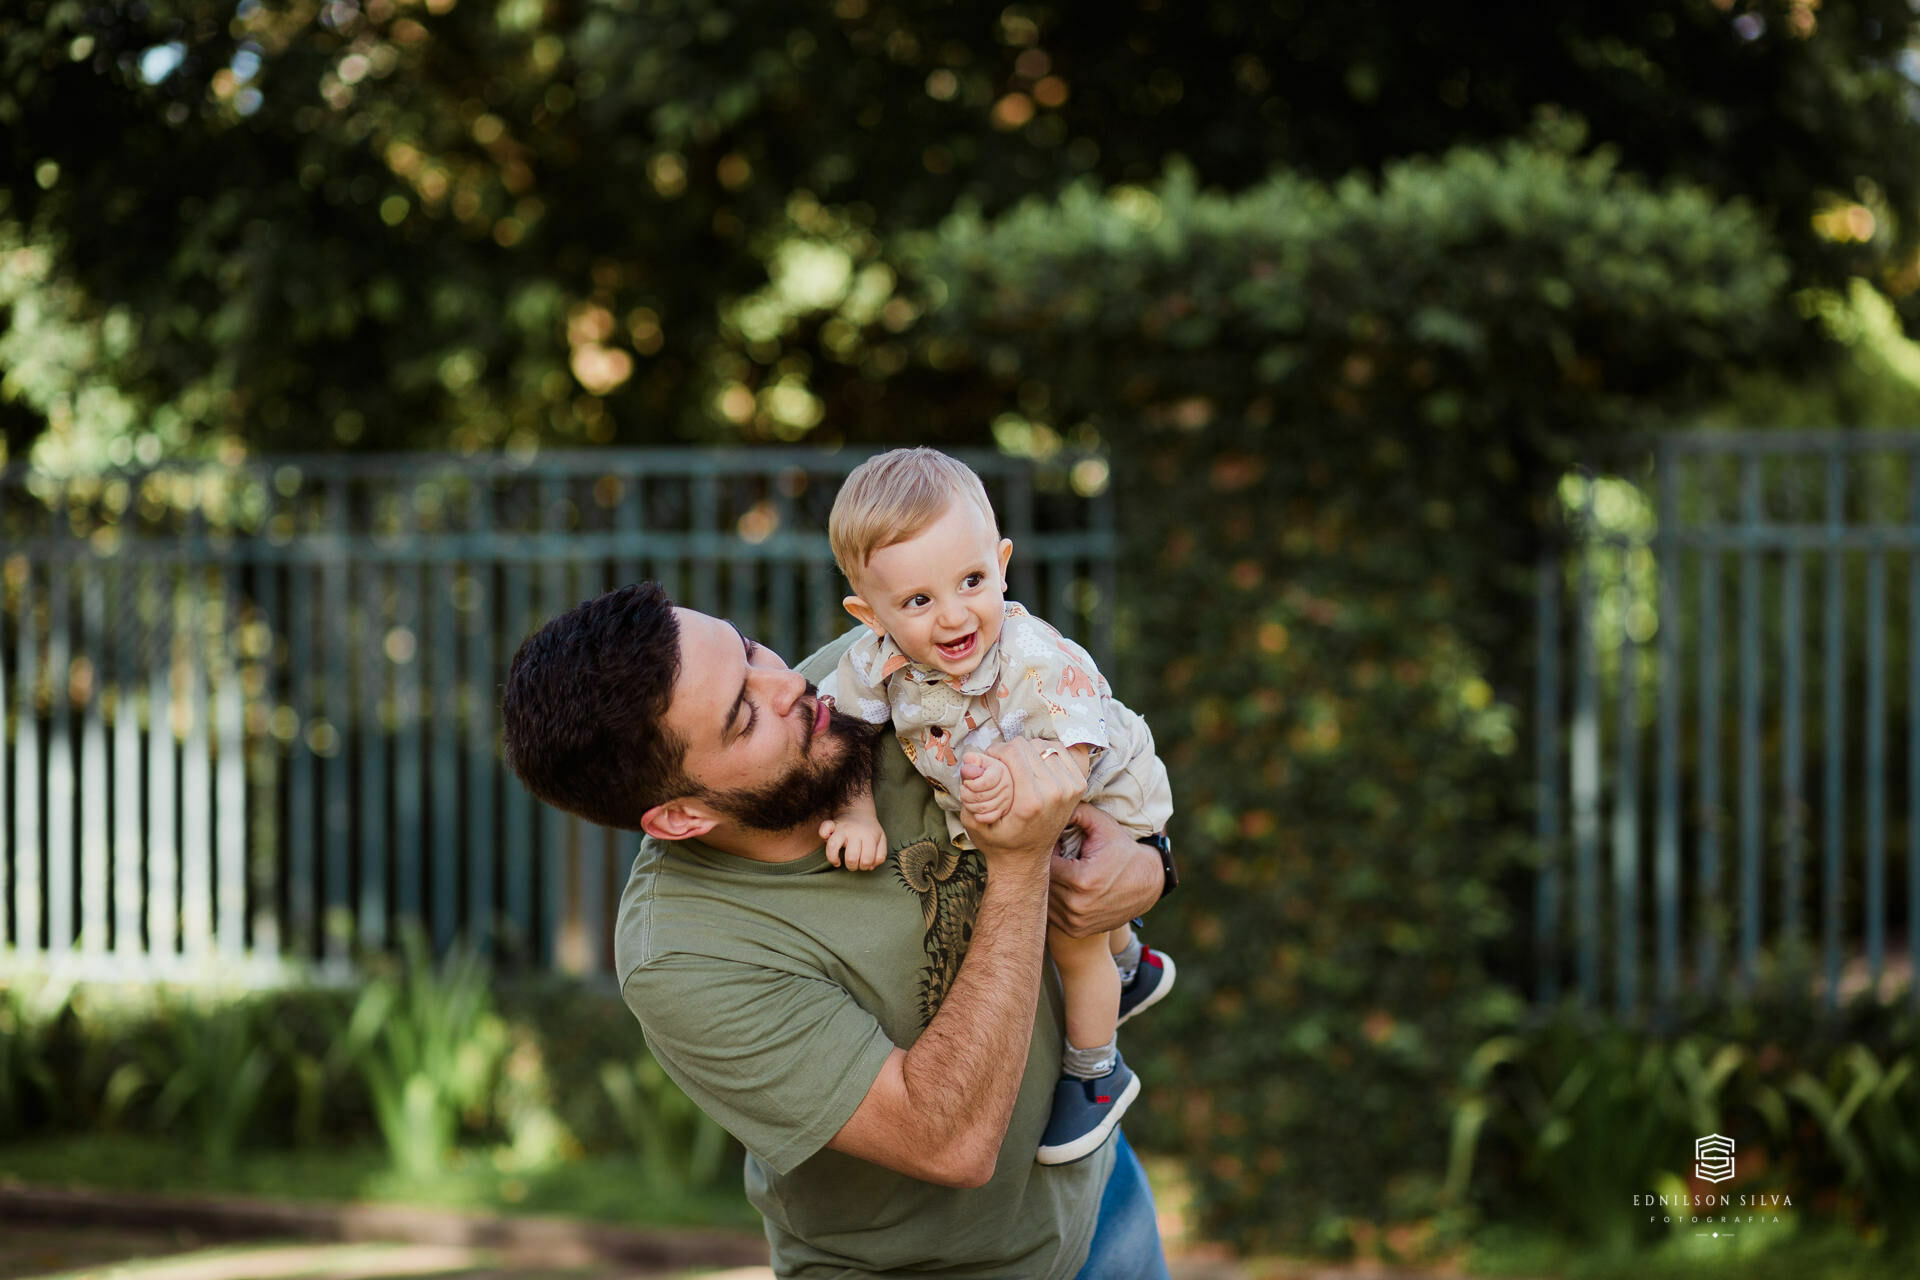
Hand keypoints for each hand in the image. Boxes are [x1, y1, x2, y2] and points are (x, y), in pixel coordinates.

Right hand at [820, 814, 888, 870]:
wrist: (859, 810)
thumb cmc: (870, 830)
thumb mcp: (881, 840)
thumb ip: (880, 855)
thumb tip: (870, 867)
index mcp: (869, 836)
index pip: (866, 860)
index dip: (865, 867)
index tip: (863, 864)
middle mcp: (855, 832)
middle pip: (851, 857)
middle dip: (852, 866)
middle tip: (854, 863)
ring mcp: (842, 829)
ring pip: (833, 846)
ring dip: (834, 859)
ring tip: (837, 862)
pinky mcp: (832, 825)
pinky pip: (823, 830)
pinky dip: (823, 835)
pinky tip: (826, 842)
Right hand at [959, 738, 1081, 866]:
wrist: (1025, 859)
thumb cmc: (998, 840)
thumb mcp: (974, 821)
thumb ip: (969, 790)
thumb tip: (970, 761)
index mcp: (1030, 801)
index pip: (1013, 752)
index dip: (995, 751)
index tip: (989, 760)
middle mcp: (1054, 793)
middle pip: (1028, 746)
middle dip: (1009, 751)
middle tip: (1001, 766)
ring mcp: (1069, 788)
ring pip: (1043, 745)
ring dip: (1027, 752)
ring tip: (1017, 767)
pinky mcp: (1078, 784)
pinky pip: (1059, 751)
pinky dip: (1044, 753)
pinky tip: (1034, 766)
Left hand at [959, 751, 1013, 825]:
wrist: (990, 779)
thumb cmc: (980, 769)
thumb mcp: (976, 760)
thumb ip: (971, 760)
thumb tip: (970, 762)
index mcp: (1000, 770)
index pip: (986, 782)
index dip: (972, 785)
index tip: (966, 783)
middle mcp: (1007, 785)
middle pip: (982, 796)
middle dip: (966, 795)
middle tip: (962, 791)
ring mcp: (1006, 798)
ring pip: (983, 807)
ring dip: (969, 805)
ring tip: (965, 799)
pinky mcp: (1004, 809)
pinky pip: (990, 817)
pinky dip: (979, 816)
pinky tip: (973, 810)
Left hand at [1048, 805, 1163, 936]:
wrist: (1147, 883)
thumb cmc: (1122, 850)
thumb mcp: (1103, 825)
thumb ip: (1077, 812)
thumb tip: (1051, 804)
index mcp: (1081, 880)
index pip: (1044, 862)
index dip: (1046, 850)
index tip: (1056, 844)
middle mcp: (1076, 906)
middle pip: (1042, 882)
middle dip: (1045, 867)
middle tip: (1056, 855)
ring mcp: (1075, 922)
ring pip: (1044, 898)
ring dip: (1048, 884)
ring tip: (1062, 870)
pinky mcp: (1076, 930)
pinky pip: (1051, 914)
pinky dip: (1055, 900)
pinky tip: (1066, 887)